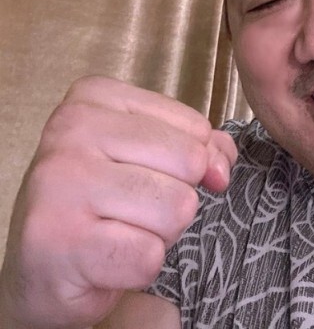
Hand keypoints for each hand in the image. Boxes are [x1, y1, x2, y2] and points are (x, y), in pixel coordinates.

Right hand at [0, 76, 236, 328]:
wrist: (42, 264)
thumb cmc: (100, 200)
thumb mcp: (147, 154)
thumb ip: (198, 145)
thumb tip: (223, 161)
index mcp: (96, 96)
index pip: (195, 127)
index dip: (194, 163)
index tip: (156, 176)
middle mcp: (73, 128)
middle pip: (190, 163)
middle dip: (176, 197)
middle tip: (133, 207)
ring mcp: (62, 181)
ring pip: (177, 208)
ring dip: (160, 232)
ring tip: (120, 230)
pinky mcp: (60, 239)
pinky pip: (150, 255)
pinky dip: (139, 265)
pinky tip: (107, 259)